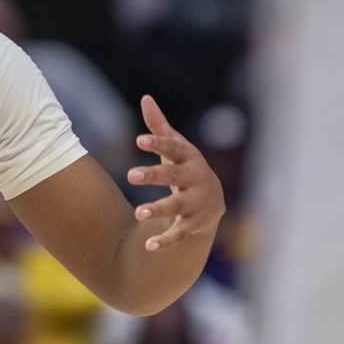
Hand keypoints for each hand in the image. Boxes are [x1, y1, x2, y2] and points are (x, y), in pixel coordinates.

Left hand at [126, 96, 225, 252]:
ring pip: (176, 206)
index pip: (173, 148)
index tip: (139, 140)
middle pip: (172, 176)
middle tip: (130, 174)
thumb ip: (159, 126)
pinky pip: (179, 232)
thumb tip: (145, 98)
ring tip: (138, 213)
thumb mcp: (177, 147)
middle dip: (153, 175)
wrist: (213, 202)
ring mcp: (196, 202)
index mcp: (189, 157)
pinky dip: (166, 240)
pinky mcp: (194, 223)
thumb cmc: (185, 168)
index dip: (158, 143)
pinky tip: (148, 245)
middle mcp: (194, 179)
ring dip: (158, 209)